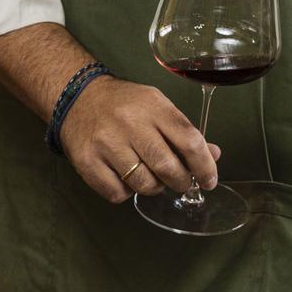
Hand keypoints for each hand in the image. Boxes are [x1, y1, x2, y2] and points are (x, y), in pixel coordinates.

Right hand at [57, 77, 221, 203]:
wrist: (79, 97)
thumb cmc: (124, 105)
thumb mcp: (157, 106)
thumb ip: (184, 131)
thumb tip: (213, 155)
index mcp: (153, 105)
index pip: (189, 140)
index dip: (204, 165)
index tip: (209, 180)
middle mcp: (130, 122)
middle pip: (167, 167)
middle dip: (181, 182)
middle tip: (181, 183)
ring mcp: (107, 143)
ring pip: (144, 184)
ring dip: (154, 187)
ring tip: (150, 175)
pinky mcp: (88, 162)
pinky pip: (118, 193)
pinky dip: (127, 192)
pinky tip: (125, 176)